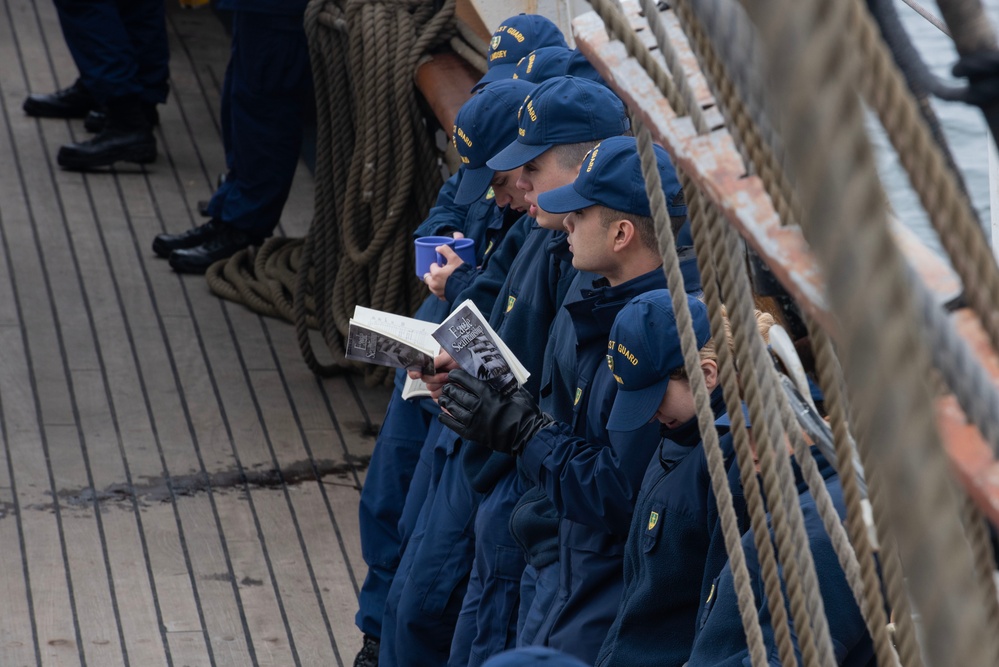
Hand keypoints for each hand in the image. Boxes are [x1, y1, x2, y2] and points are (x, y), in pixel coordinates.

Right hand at [408, 350, 457, 399]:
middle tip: (446, 374)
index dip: (414, 372)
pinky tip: (450, 387)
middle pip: (424, 380)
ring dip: (441, 384)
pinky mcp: (441, 392)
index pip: (414, 369)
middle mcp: (430, 374)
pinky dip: (444, 393)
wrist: (469, 366)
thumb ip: (437, 359)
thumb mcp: (447, 355)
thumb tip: (430, 364)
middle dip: (435, 378)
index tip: (418, 374)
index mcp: (428, 364)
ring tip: (450, 379)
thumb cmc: (457, 358)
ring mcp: (435, 384)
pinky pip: (437, 397)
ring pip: (431, 388)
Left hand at [425, 244, 464, 299]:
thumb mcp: (454, 258)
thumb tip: (438, 248)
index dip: (437, 265)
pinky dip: (439, 289)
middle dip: (432, 274)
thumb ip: (445, 250)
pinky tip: (446, 286)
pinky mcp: (442, 298)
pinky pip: (437, 293)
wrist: (468, 286)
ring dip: (434, 282)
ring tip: (443, 279)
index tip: (443, 265)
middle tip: (440, 272)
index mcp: (435, 274)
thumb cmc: (461, 272)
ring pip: (431, 286)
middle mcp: (434, 284)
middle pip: (427, 277)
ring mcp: (437, 292)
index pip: (432, 266)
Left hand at [437, 369, 552, 453]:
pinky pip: (454, 425)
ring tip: (444, 398)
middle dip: (449, 388)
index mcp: (488, 394)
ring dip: (446, 401)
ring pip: (453, 408)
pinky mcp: (473, 434)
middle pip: (456, 393)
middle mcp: (478, 406)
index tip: (452, 374)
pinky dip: (446, 418)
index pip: (466, 381)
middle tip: (447, 386)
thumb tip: (497, 374)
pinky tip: (442, 414)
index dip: (456, 376)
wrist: (527, 435)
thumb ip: (504, 384)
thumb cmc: (524, 412)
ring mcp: (474, 421)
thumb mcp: (516, 392)